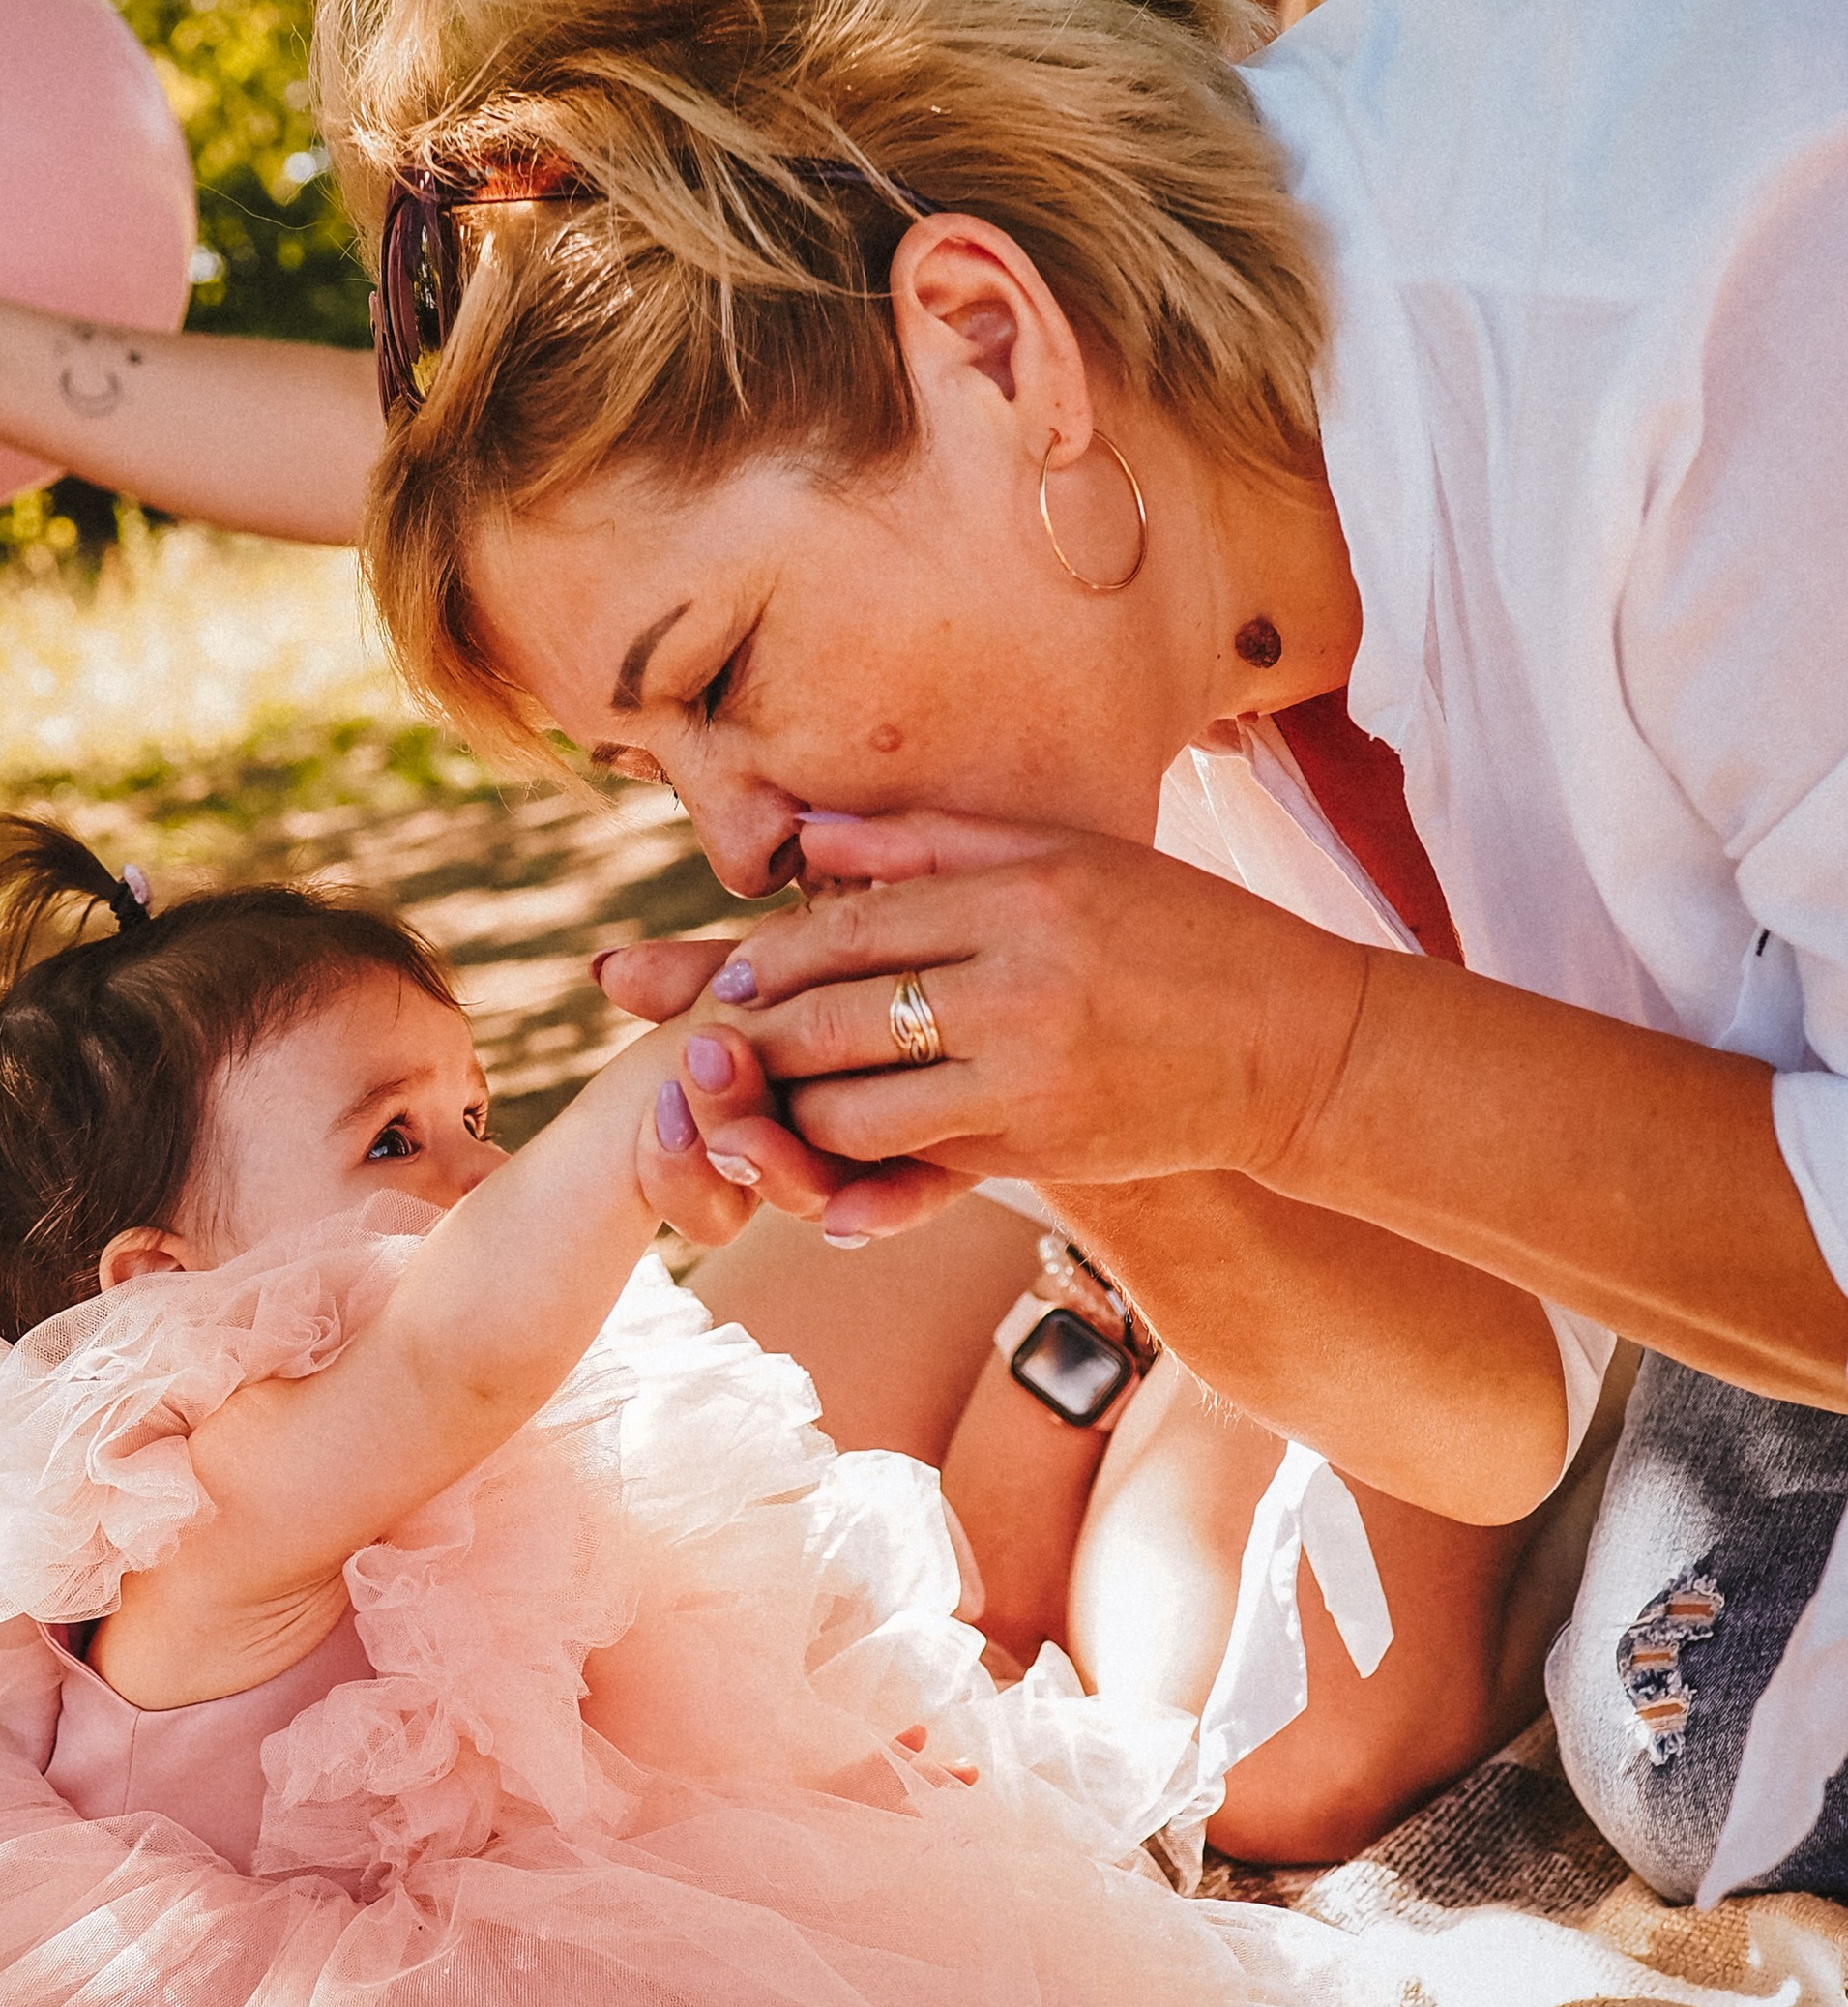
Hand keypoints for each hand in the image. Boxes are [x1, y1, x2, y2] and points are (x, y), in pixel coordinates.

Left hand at [619, 812, 1369, 1217]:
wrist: (1298, 1047)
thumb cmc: (1182, 931)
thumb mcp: (1071, 855)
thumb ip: (934, 844)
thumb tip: (807, 838)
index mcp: (1022, 898)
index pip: (850, 928)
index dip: (773, 956)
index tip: (730, 974)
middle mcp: (1019, 990)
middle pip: (834, 1017)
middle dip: (755, 1038)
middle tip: (707, 1045)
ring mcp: (1027, 1081)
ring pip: (857, 1108)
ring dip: (792, 1113)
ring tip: (760, 1104)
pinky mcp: (1039, 1152)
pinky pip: (914, 1166)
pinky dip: (855, 1168)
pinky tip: (824, 1160)